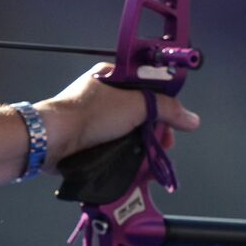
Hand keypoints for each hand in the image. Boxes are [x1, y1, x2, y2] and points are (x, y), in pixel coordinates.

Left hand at [35, 63, 200, 169]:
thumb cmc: (91, 114)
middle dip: (157, 131)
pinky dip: (130, 158)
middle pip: (141, 114)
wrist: (54, 139)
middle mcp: (103, 96)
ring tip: (152, 163)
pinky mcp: (90, 141)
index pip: (148, 86)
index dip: (164, 104)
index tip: (175, 121)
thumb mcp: (136, 104)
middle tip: (165, 145)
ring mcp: (95, 120)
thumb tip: (192, 119)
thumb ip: (167, 109)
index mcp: (111, 76)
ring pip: (130, 134)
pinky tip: (139, 169)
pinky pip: (117, 148)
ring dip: (145, 148)